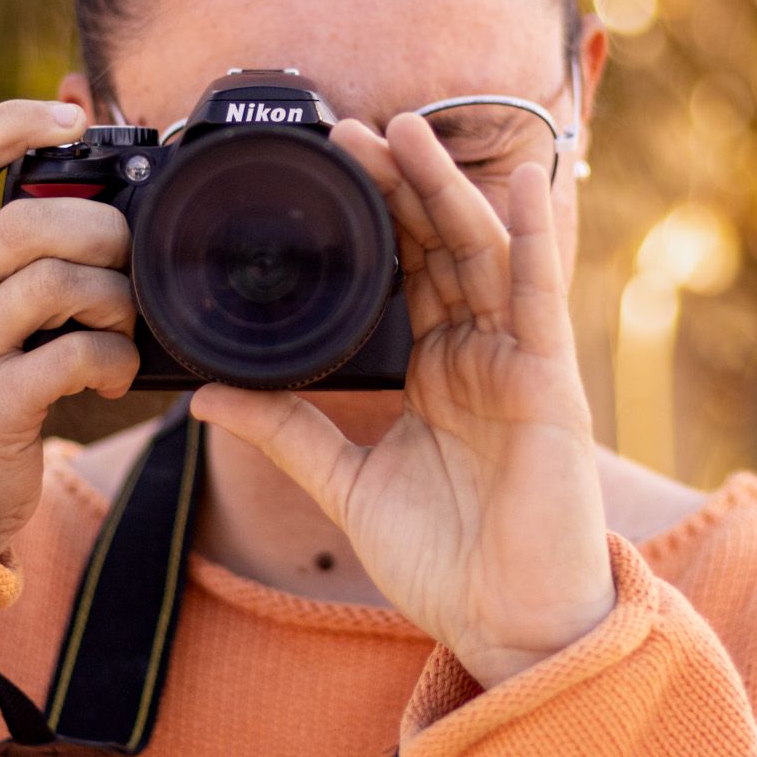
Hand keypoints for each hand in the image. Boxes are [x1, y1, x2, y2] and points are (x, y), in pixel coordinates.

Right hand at [0, 100, 140, 557]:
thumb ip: (21, 241)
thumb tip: (80, 118)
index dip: (9, 120)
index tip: (69, 113)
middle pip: (26, 223)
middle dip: (102, 231)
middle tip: (127, 261)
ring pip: (55, 283)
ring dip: (116, 298)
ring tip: (124, 325)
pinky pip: (72, 356)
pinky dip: (113, 358)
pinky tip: (113, 375)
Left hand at [190, 112, 614, 687]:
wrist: (504, 626)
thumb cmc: (444, 562)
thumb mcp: (346, 485)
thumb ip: (286, 432)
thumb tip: (206, 395)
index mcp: (435, 371)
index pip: (403, 271)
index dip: (371, 216)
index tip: (326, 165)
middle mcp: (477, 353)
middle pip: (437, 247)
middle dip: (397, 185)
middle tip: (350, 130)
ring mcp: (516, 362)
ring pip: (482, 254)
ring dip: (447, 189)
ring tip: (406, 131)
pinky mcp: (550, 382)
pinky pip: (543, 296)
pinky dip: (535, 237)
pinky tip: (521, 183)